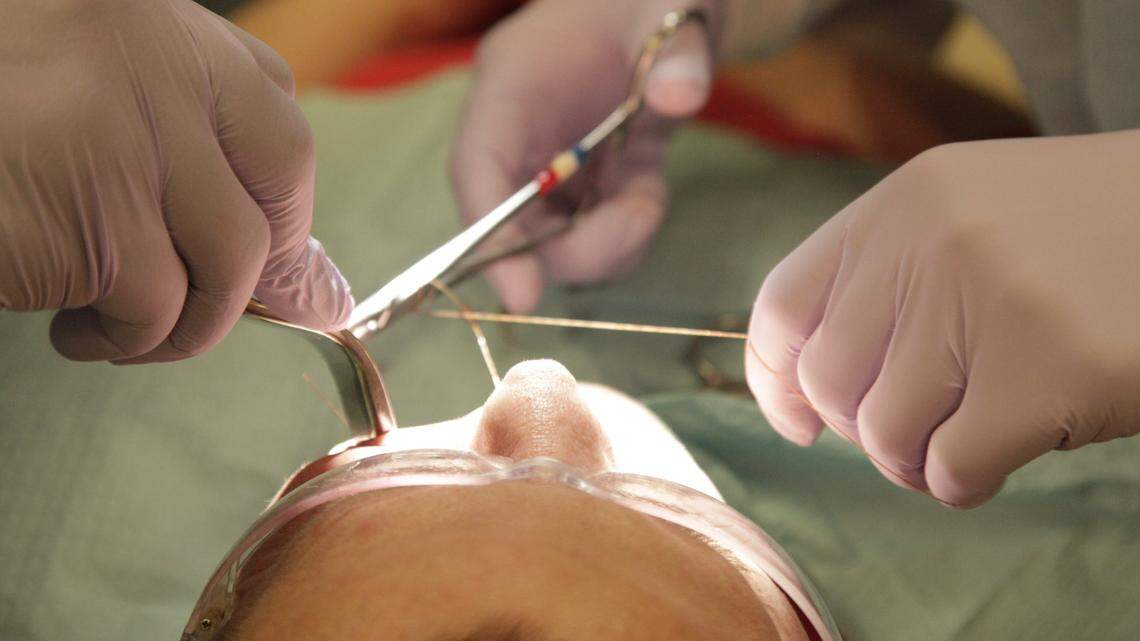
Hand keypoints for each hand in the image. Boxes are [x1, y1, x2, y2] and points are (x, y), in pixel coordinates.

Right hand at [0, 0, 352, 363]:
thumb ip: (193, 149)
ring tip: (120, 326)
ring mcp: (127, 145)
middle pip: (277, 190)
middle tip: (211, 305)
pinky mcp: (86, 221)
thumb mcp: (97, 93)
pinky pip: (152, 305)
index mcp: (164, 33)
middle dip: (260, 268)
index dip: (285, 205)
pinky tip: (71, 328)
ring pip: (228, 263)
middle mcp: (159, 74)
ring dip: (188, 321)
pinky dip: (124, 338)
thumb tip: (311, 282)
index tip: (278, 257)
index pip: (278, 123)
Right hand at [450, 0, 720, 312]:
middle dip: (571, 247)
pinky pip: (594, 230)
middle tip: (637, 221)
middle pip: (513, 223)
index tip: (524, 296)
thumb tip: (678, 99)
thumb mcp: (671, 3)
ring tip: (649, 194)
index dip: (490, 238)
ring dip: (607, 241)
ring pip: (555, 240)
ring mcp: (551, 159)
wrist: (673, 0)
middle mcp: (520, 131)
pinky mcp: (587, 177)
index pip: (478, 170)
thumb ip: (678, 53)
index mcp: (514, 82)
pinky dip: (628, 228)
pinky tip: (650, 187)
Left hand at [746, 131, 1139, 507]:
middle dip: (861, 429)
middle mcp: (929, 245)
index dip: (775, 377)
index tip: (796, 419)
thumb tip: (803, 391)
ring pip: (885, 434)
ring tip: (964, 440)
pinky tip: (1001, 457)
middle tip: (915, 432)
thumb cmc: (1079, 237)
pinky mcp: (1048, 374)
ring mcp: (988, 306)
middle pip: (831, 382)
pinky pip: (951, 468)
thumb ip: (884, 280)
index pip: (783, 305)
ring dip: (916, 460)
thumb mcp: (964, 217)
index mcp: (899, 206)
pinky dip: (963, 483)